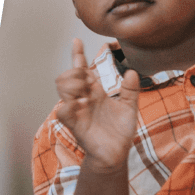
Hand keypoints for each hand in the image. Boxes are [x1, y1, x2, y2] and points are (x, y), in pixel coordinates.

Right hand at [56, 38, 139, 170]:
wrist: (117, 153)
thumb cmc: (120, 132)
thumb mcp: (129, 108)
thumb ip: (130, 90)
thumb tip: (132, 71)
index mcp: (95, 93)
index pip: (82, 70)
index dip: (78, 55)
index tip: (77, 40)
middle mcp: (84, 99)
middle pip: (68, 75)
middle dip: (75, 70)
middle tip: (87, 77)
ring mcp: (77, 111)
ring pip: (62, 88)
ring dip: (72, 83)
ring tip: (86, 91)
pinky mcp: (75, 125)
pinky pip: (62, 111)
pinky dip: (69, 104)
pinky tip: (83, 104)